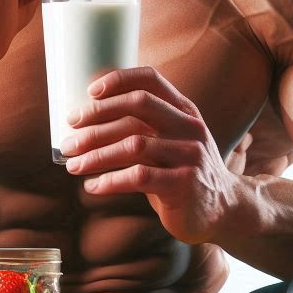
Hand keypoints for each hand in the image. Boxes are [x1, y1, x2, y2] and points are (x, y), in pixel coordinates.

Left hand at [61, 66, 238, 244]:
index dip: (118, 79)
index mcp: (184, 111)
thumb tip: (88, 119)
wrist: (222, 212)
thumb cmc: (182, 174)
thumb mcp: (172, 143)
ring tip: (73, 165)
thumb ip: (145, 128)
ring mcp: (189, 155)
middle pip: (138, 106)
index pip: (151, 80)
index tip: (89, 91)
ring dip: (96, 154)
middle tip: (70, 134)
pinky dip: (109, 181)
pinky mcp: (183, 185)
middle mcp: (189, 127)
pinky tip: (93, 186)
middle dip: (97, 117)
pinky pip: (138, 177)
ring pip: (133, 144)